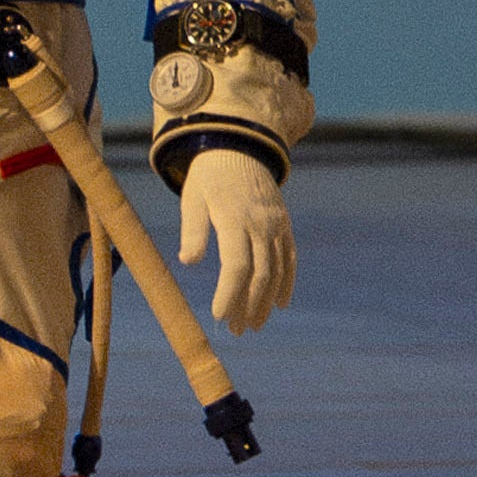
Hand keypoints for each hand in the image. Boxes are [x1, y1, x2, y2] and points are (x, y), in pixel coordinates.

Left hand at [177, 145, 296, 333]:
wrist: (240, 146)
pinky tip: (280, 303)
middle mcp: (260, 223)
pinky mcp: (283, 224)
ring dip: (266, 301)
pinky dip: (287, 282)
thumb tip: (187, 261)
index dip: (229, 294)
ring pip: (276, 270)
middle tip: (236, 330)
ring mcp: (276, 224)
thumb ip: (192, 230)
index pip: (237, 265)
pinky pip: (289, 257)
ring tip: (254, 325)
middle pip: (259, 274)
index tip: (219, 316)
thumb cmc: (208, 176)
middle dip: (248, 306)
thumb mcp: (192, 198)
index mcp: (234, 218)